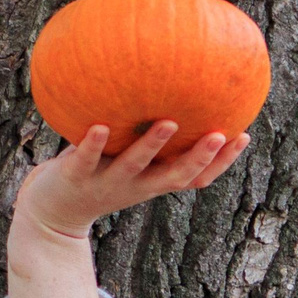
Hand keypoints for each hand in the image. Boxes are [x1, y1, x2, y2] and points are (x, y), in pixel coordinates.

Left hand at [13, 121, 249, 239]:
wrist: (52, 210)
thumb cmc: (97, 173)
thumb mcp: (127, 157)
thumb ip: (148, 133)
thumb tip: (172, 87)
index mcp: (152, 181)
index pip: (196, 177)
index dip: (222, 162)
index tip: (244, 135)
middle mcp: (135, 185)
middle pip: (174, 176)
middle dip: (199, 157)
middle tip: (220, 134)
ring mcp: (106, 183)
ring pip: (133, 166)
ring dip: (152, 146)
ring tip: (168, 122)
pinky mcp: (76, 178)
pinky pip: (87, 159)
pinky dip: (93, 144)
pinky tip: (99, 125)